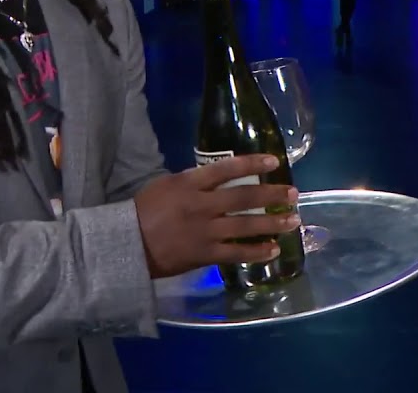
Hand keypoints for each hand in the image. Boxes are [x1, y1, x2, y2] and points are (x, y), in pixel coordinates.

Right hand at [133, 155, 299, 278]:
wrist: (125, 245)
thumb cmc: (145, 211)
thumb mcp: (167, 185)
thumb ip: (195, 182)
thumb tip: (224, 179)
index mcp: (189, 184)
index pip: (226, 169)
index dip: (252, 164)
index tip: (274, 162)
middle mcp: (201, 206)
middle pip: (243, 198)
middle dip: (271, 196)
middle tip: (293, 194)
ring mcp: (204, 232)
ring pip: (245, 226)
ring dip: (272, 224)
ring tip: (293, 221)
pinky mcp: (204, 255)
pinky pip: (236, 254)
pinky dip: (256, 252)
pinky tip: (273, 250)